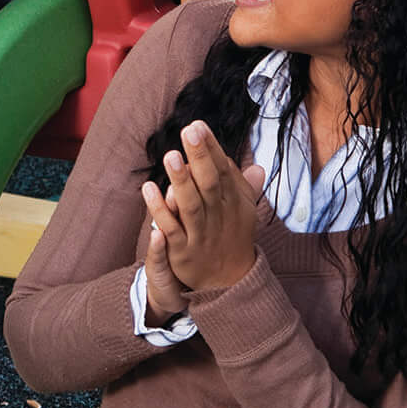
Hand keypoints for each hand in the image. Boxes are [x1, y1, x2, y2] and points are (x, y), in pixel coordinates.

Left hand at [139, 119, 265, 295]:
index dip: (211, 148)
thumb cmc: (232, 237)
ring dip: (181, 180)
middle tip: (189, 131)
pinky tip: (148, 189)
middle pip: (210, 183)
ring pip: (191, 205)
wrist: (230, 282)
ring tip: (170, 156)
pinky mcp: (183, 251)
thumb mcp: (244, 212)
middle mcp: (219, 215)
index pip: (223, 170)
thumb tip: (258, 166)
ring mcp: (201, 233)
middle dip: (200, 156)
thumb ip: (245, 187)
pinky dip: (160, 210)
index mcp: (232, 202)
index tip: (199, 125)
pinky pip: (171, 229)